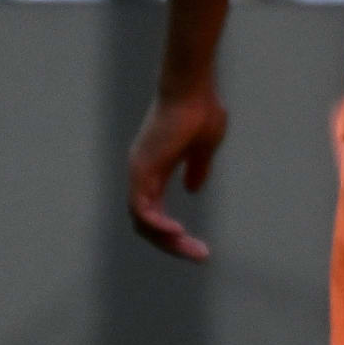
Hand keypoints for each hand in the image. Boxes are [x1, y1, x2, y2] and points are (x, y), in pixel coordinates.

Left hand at [126, 86, 227, 261]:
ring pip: (142, 222)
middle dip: (173, 245)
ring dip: (167, 240)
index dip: (172, 234)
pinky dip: (157, 225)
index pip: (155, 213)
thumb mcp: (204, 147)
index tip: (198, 246)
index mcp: (155, 170)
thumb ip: (197, 168)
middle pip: (147, 224)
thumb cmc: (200, 110)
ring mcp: (138, 173)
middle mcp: (142, 175)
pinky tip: (177, 233)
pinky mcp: (141, 170)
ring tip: (193, 249)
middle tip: (200, 256)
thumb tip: (193, 189)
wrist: (191, 88)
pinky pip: (141, 209)